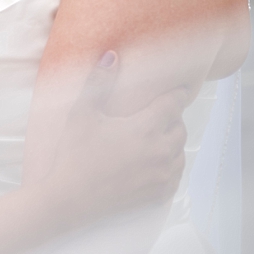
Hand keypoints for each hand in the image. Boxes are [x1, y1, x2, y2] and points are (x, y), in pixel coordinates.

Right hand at [47, 53, 188, 228]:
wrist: (71, 198)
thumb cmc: (75, 153)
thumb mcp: (82, 112)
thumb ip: (99, 82)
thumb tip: (111, 54)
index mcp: (145, 128)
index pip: (173, 105)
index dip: (179, 93)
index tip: (182, 88)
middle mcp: (160, 152)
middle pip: (180, 129)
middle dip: (173, 118)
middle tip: (161, 112)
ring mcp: (161, 177)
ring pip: (180, 154)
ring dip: (173, 142)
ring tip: (160, 136)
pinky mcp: (157, 196)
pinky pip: (176, 177)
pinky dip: (172, 166)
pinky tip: (160, 163)